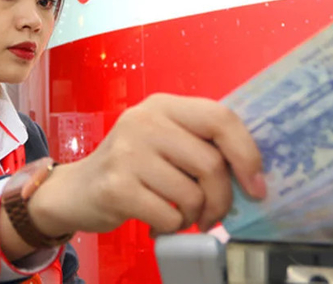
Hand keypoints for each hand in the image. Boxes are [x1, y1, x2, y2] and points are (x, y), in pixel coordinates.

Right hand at [28, 93, 266, 237]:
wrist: (76, 190)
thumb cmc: (131, 167)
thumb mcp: (164, 140)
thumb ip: (201, 144)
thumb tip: (253, 175)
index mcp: (164, 105)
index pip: (221, 118)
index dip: (247, 154)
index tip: (256, 186)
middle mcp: (144, 121)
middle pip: (211, 163)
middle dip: (223, 199)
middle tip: (215, 214)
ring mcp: (127, 153)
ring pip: (192, 194)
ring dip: (195, 215)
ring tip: (180, 215)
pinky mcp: (116, 186)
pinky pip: (169, 215)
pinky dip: (172, 226)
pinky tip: (159, 221)